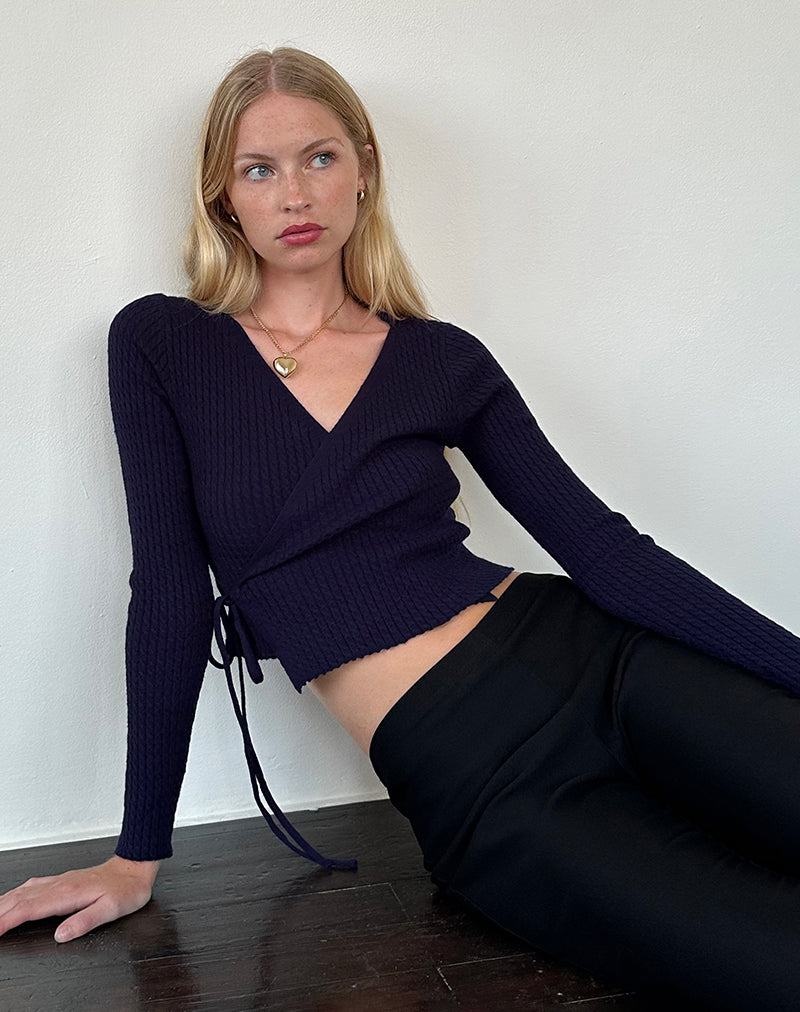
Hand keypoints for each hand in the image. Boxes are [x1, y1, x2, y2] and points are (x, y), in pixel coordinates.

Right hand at [0, 854, 160, 943]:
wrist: (134, 869)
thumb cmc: (126, 889)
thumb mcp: (112, 909)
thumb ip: (86, 921)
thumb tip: (61, 935)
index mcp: (69, 894)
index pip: (30, 908)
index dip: (8, 920)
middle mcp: (60, 885)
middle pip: (20, 899)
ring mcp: (60, 881)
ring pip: (24, 891)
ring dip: (4, 903)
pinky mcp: (63, 881)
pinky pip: (32, 886)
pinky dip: (16, 895)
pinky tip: (12, 898)